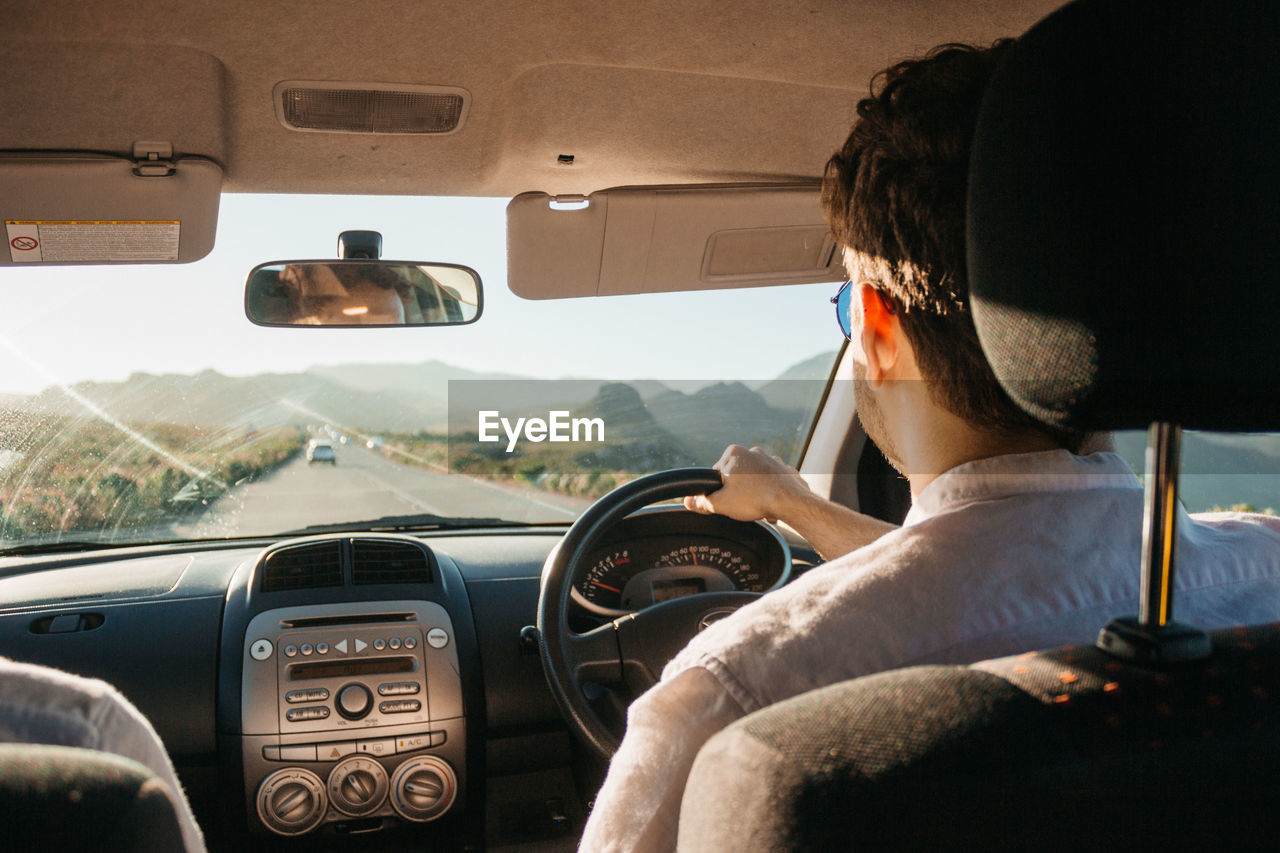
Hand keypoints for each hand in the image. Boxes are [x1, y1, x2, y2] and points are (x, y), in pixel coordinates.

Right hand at [684, 445, 809, 522]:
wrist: (791, 502)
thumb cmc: (754, 499)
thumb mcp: (720, 503)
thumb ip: (702, 502)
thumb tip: (689, 501)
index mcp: (734, 453)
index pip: (717, 473)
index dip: (718, 490)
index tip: (725, 501)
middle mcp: (753, 452)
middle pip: (737, 476)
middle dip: (738, 492)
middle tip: (742, 506)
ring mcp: (772, 460)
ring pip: (755, 480)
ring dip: (755, 493)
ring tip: (758, 508)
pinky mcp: (785, 471)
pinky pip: (773, 483)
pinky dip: (771, 494)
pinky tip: (771, 506)